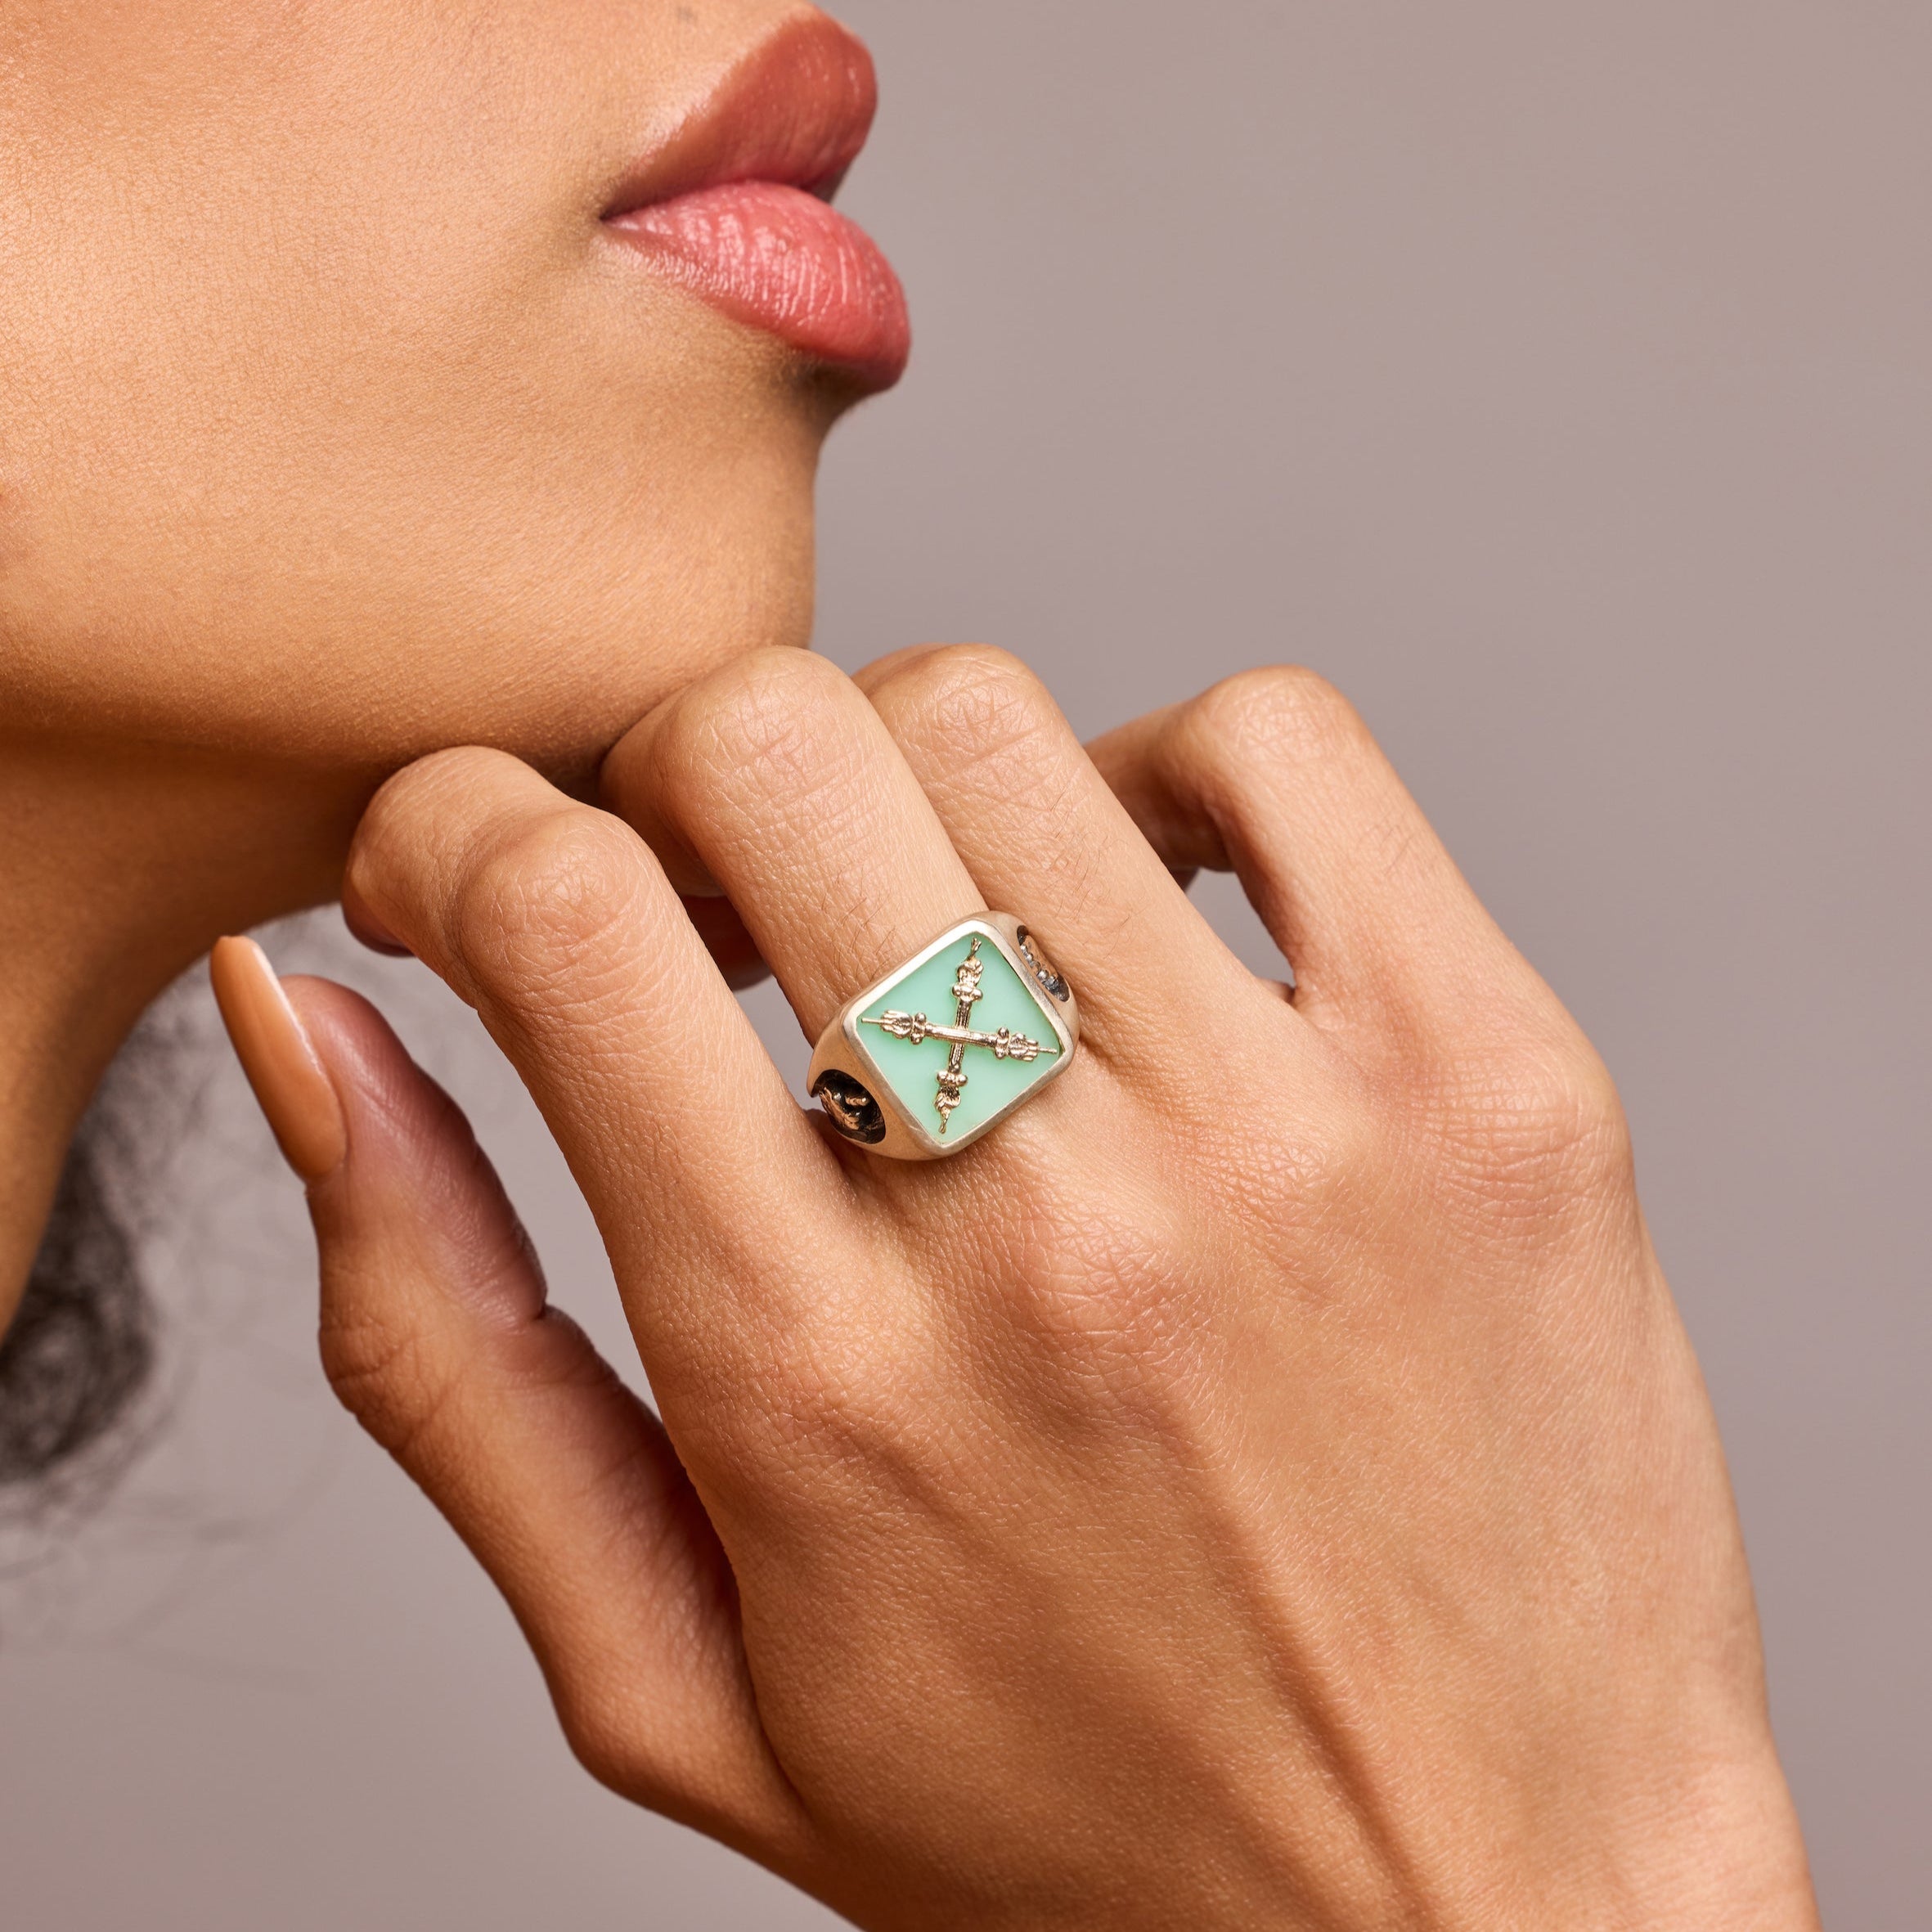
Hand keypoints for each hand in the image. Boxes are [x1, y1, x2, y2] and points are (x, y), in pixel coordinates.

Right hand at [216, 647, 1816, 1929]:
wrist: (1499, 1923)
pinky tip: (1140, 898)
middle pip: (769, 744)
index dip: (452, 823)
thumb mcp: (678, 1672)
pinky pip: (1281, 746)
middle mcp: (1051, 1225)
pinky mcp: (1489, 1078)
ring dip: (898, 780)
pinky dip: (1169, 762)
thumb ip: (443, 1346)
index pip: (557, 911)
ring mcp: (1293, 1129)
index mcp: (814, 1379)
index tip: (471, 864)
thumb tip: (309, 1024)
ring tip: (933, 924)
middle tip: (714, 891)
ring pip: (993, 720)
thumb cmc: (1079, 1826)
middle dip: (675, 770)